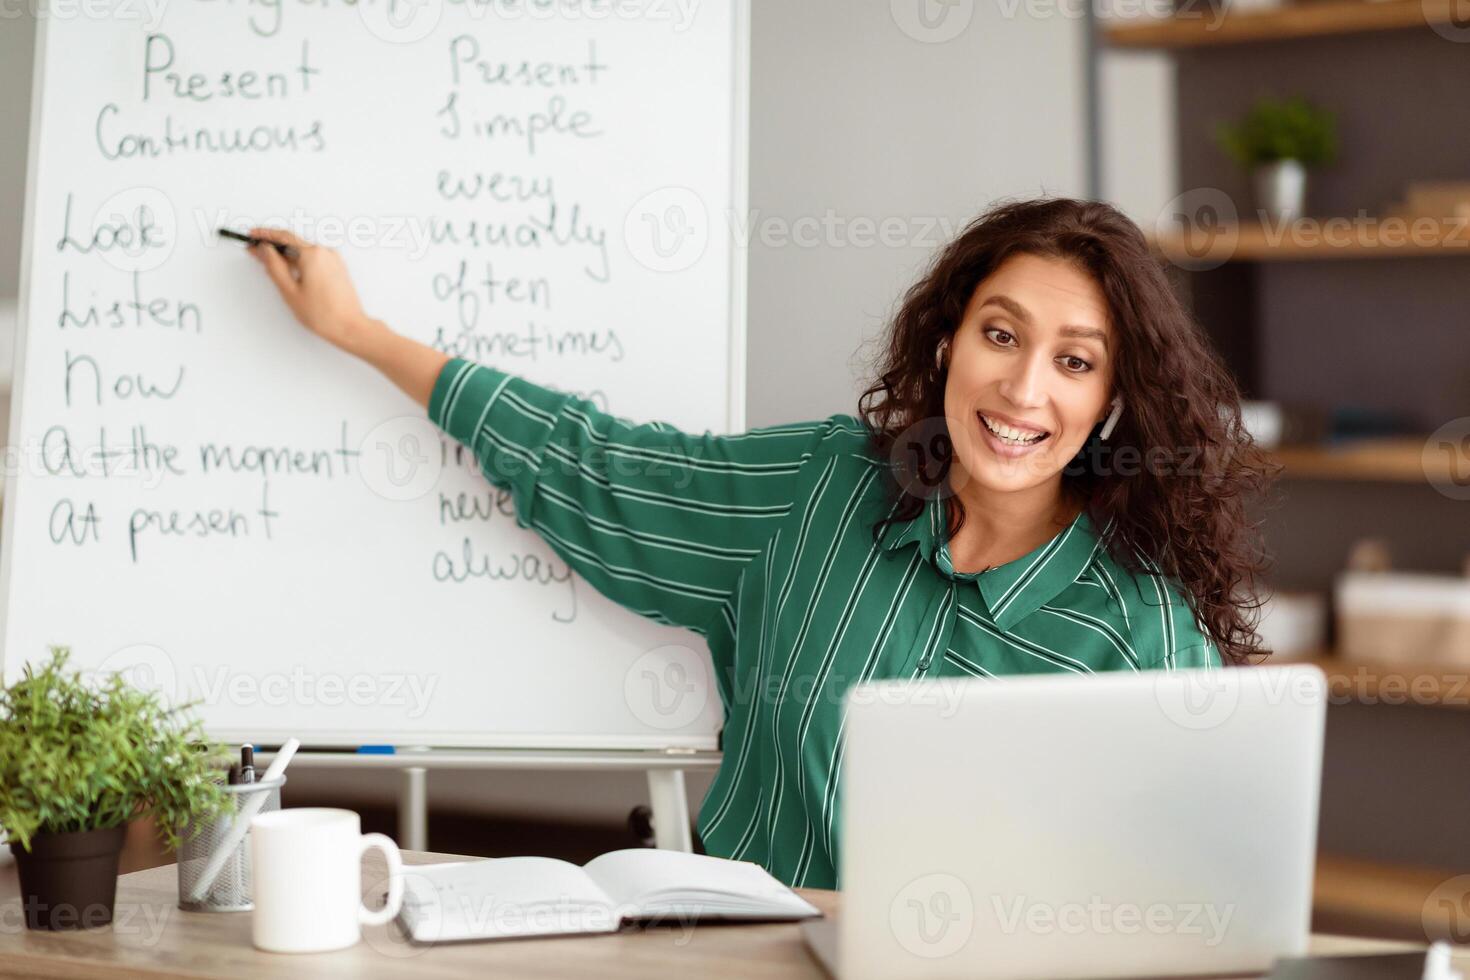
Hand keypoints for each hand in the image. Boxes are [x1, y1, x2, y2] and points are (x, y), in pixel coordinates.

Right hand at [246, 226, 376, 353]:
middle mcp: (325, 252)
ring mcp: (333, 259)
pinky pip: (314, 258)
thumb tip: (264, 250)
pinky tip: (289, 269)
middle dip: (273, 245)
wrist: (350, 327)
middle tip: (255, 250)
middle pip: (293, 242)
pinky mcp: (337, 268)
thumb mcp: (289, 291)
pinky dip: (299, 260)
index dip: (264, 235)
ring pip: (303, 251)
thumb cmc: (323, 314)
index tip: (252, 235)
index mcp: (312, 254)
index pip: (283, 237)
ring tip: (269, 262)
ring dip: (285, 254)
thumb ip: (274, 267)